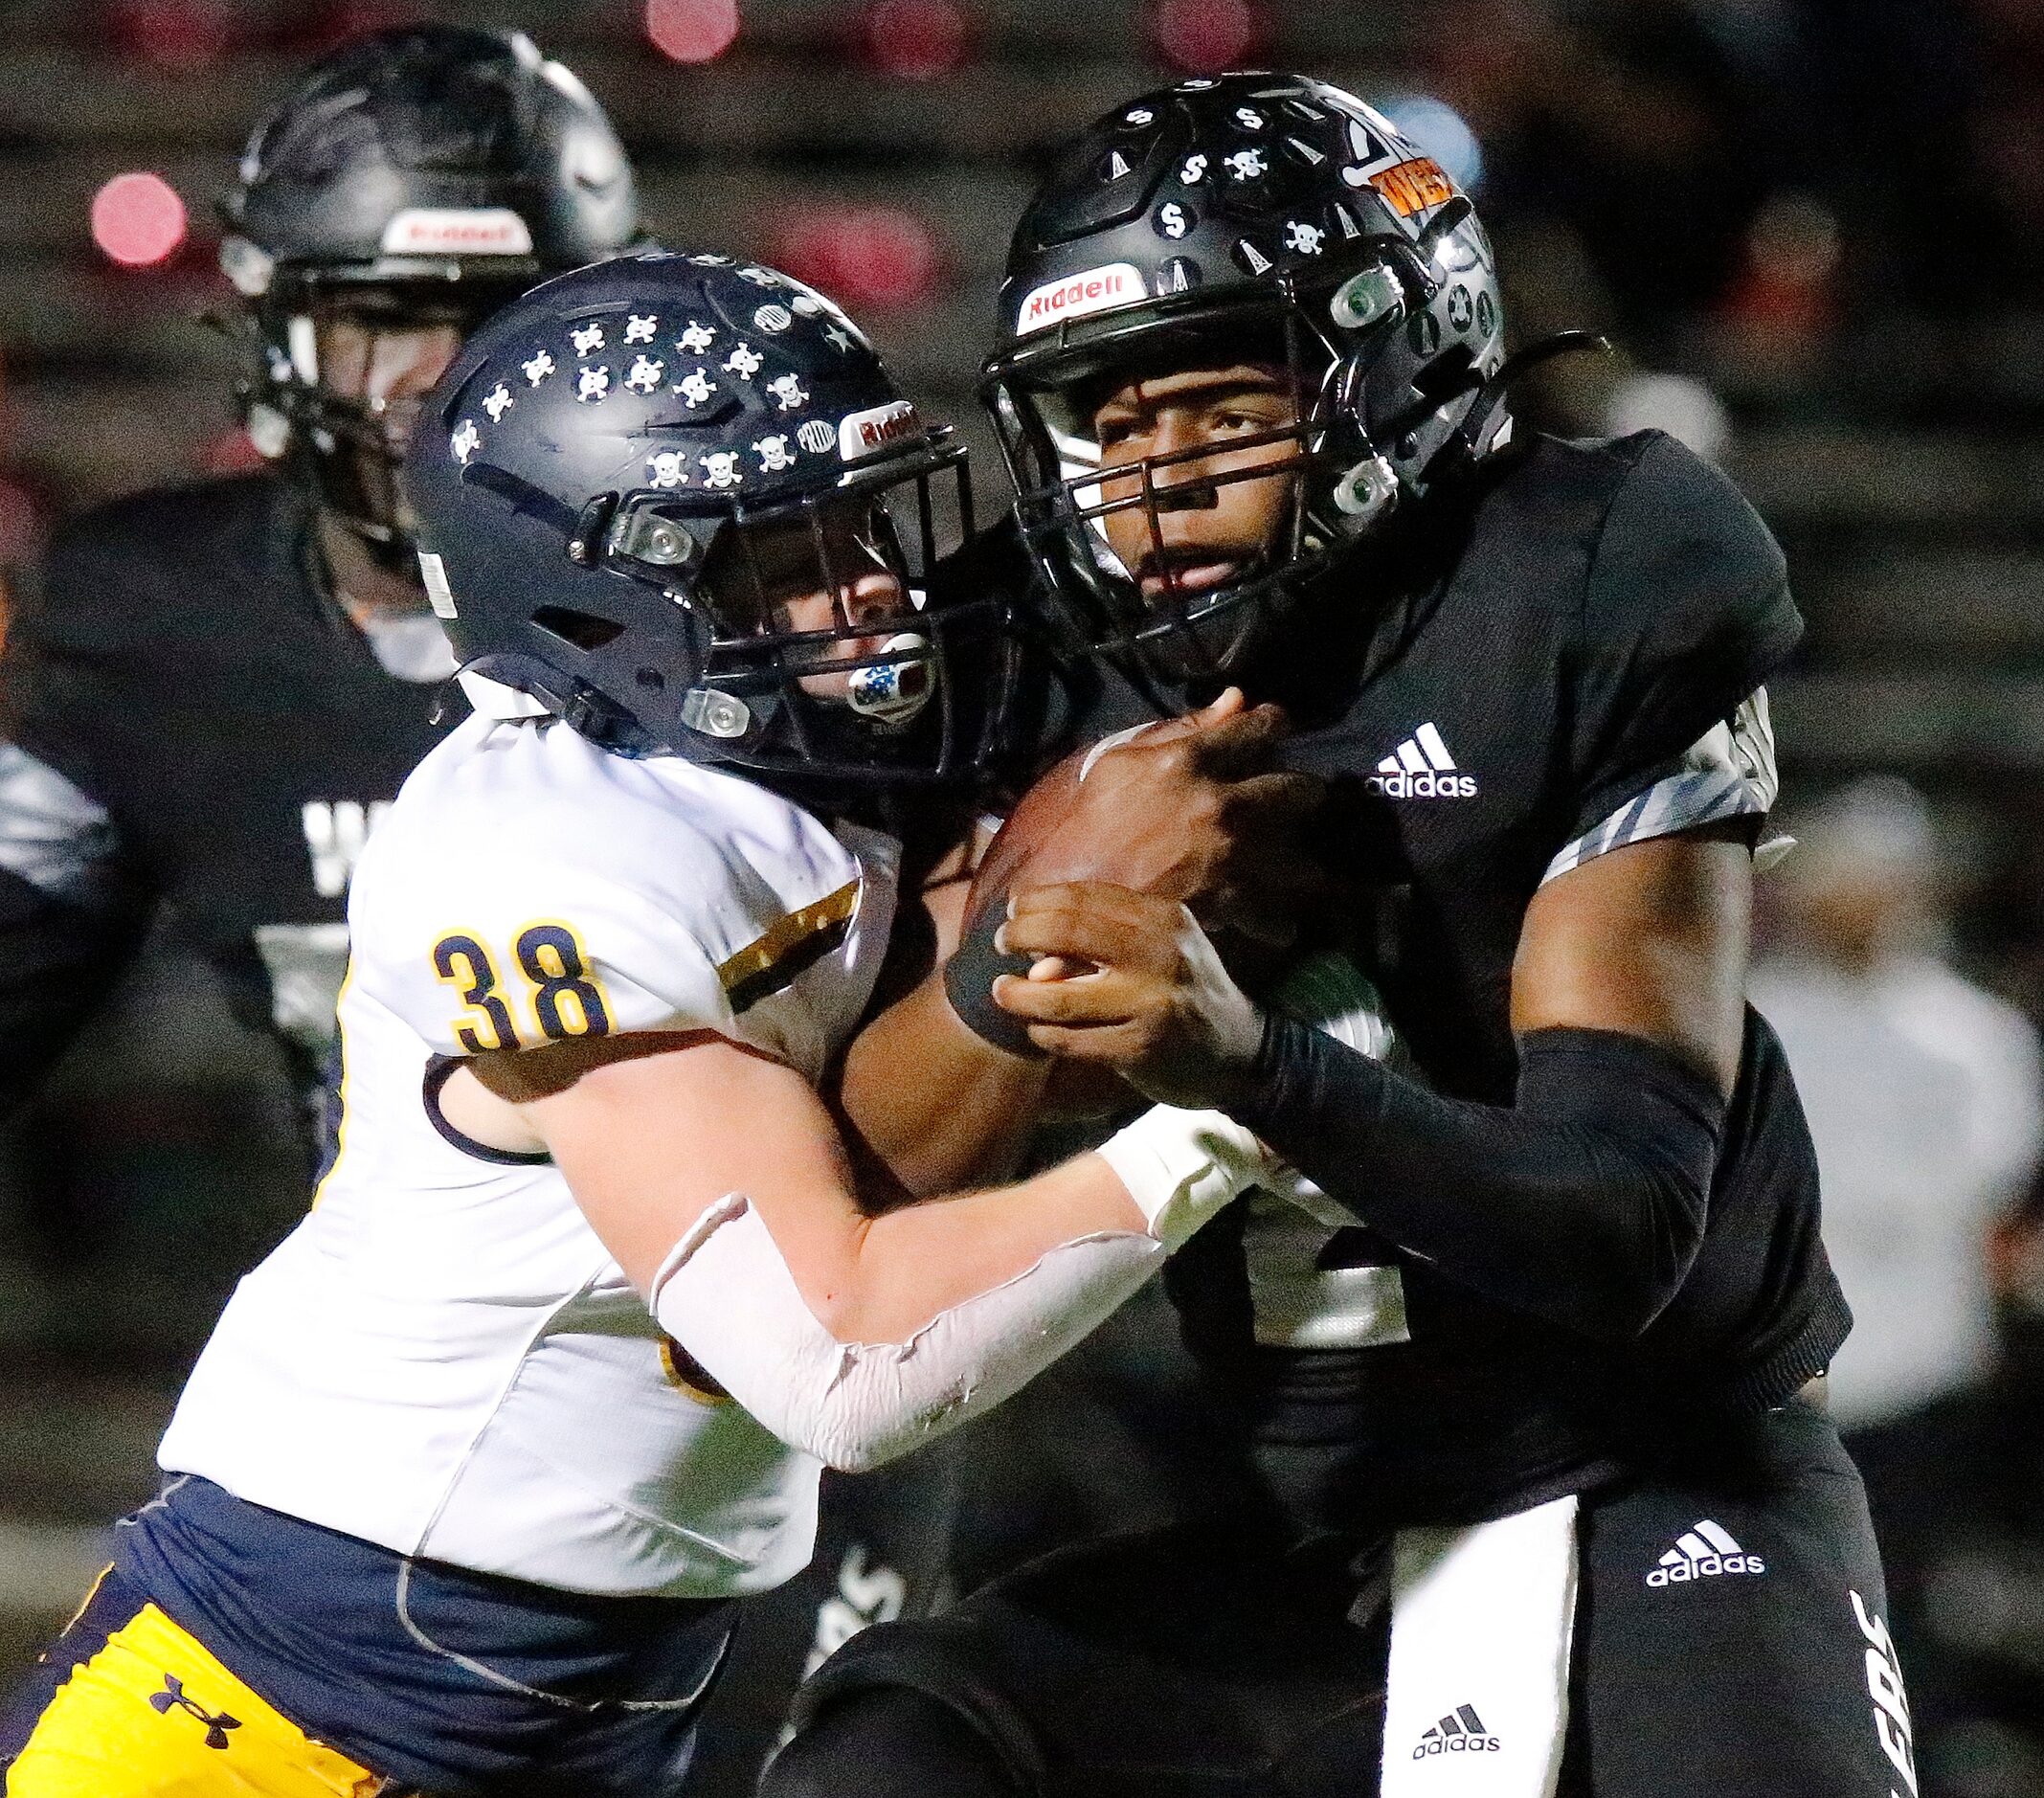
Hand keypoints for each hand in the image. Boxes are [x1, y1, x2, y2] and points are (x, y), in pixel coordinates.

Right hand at [971, 689, 1323, 948]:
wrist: (1065, 896)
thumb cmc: (1082, 825)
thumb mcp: (1119, 761)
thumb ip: (1183, 729)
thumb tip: (1237, 698)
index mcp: (1189, 760)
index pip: (1259, 728)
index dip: (1275, 726)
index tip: (1278, 729)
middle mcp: (1220, 803)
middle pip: (1297, 790)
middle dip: (1302, 794)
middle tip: (1298, 800)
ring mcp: (1228, 856)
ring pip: (1298, 861)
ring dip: (1297, 866)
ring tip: (1292, 870)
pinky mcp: (1228, 904)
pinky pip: (1275, 916)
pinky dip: (1275, 922)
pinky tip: (1271, 921)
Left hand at [991, 883, 1265, 1108]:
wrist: (1238, 1052)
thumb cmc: (1182, 991)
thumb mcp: (1157, 950)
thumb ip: (1098, 944)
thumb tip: (1032, 960)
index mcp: (1165, 919)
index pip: (1085, 897)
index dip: (1037, 901)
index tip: (1014, 910)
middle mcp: (1162, 955)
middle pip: (1067, 932)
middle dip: (1021, 935)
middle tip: (1002, 944)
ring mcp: (1152, 1005)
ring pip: (1059, 997)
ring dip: (1018, 994)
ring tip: (1003, 992)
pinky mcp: (1140, 1051)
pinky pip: (1071, 1040)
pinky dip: (1043, 1033)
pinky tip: (1037, 1028)